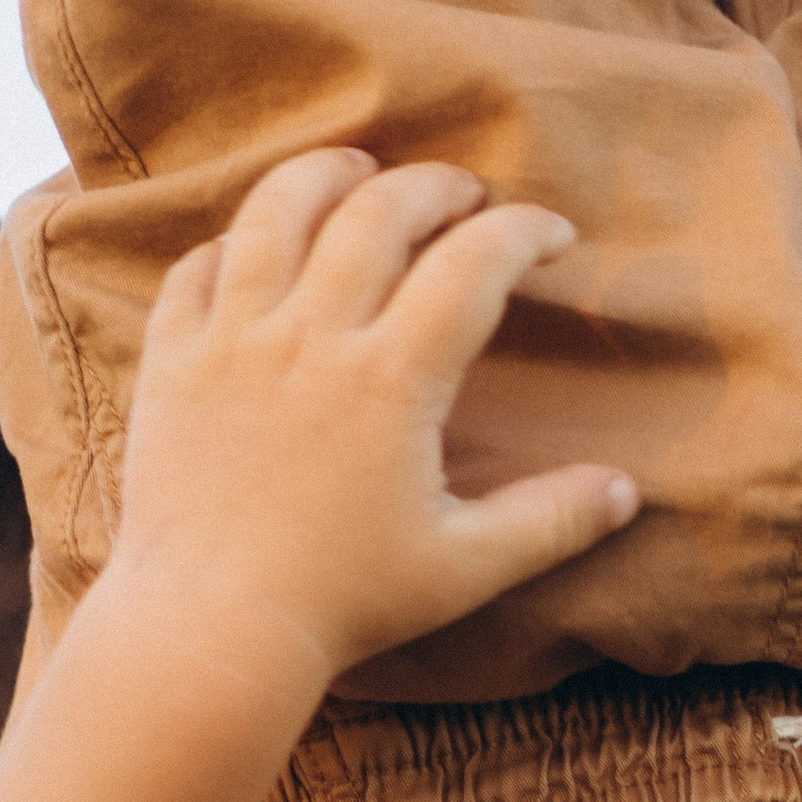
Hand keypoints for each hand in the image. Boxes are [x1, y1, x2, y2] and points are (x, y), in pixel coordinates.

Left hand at [105, 148, 638, 688]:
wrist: (212, 631)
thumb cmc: (343, 606)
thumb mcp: (462, 569)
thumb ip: (549, 522)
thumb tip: (627, 492)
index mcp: (391, 380)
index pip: (472, 265)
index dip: (522, 232)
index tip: (550, 235)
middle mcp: (310, 338)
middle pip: (378, 210)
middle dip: (434, 186)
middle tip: (463, 195)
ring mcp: (232, 341)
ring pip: (276, 209)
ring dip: (326, 175)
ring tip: (357, 170)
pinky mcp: (173, 362)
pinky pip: (197, 267)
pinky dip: (233, 243)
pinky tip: (256, 248)